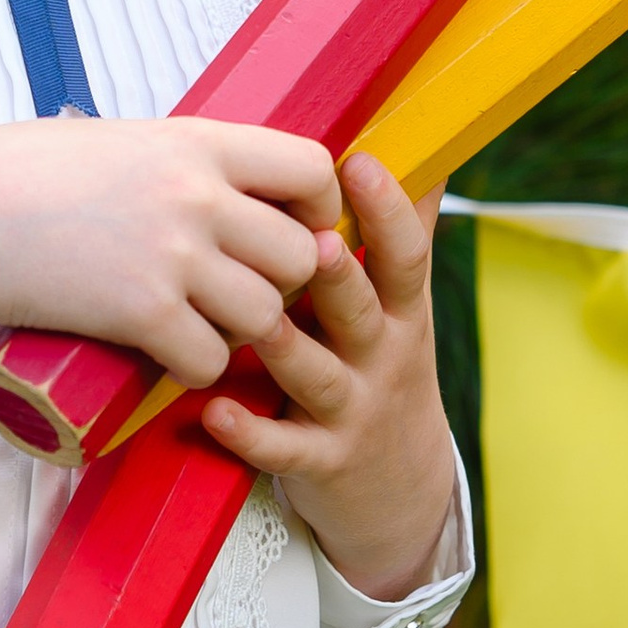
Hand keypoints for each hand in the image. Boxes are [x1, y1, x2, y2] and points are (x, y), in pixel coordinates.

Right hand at [0, 114, 343, 387]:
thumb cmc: (21, 175)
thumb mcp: (120, 144)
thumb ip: (184, 165)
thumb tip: (234, 194)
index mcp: (196, 142)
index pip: (312, 168)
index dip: (315, 211)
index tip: (288, 234)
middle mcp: (196, 194)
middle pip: (302, 256)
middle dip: (280, 285)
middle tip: (240, 295)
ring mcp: (171, 255)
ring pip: (265, 316)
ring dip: (240, 333)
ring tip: (200, 327)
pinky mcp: (140, 313)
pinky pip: (210, 359)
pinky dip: (194, 368)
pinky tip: (166, 356)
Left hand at [195, 155, 458, 603]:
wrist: (398, 488)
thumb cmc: (378, 367)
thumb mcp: (402, 306)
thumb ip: (399, 231)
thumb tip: (413, 139)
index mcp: (399, 309)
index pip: (403, 254)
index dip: (387, 210)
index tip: (361, 162)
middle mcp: (381, 355)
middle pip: (361, 309)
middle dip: (341, 276)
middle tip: (316, 239)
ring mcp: (351, 410)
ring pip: (318, 375)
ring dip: (287, 347)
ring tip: (255, 319)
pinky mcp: (319, 461)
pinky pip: (282, 447)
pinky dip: (249, 433)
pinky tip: (214, 412)